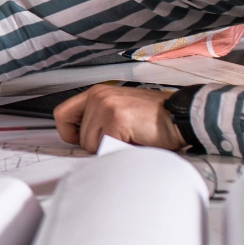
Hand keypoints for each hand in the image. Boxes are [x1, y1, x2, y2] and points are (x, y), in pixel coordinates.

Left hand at [54, 85, 183, 151]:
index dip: (69, 133)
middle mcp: (98, 96)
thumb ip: (99, 120)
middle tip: (123, 138)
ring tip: (131, 137)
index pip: (62, 114)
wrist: (181, 116)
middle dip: (100, 145)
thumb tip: (82, 140)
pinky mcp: (116, 119)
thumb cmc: (154, 119)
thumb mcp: (119, 112)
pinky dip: (121, 150)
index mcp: (96, 94)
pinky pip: (106, 147)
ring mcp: (106, 106)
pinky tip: (136, 140)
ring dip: (112, 148)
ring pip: (91, 145)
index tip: (81, 141)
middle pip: (80, 137)